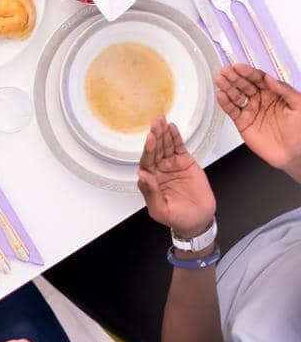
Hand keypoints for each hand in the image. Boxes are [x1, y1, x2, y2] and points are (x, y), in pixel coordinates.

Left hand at [136, 118, 215, 237]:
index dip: (148, 150)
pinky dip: (176, 137)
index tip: (150, 140)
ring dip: (163, 133)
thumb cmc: (178, 218)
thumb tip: (142, 176)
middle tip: (155, 124)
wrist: (199, 220)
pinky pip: (178, 148)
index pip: (146, 161)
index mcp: (149, 180)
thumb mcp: (161, 210)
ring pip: (165, 146)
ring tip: (162, 121)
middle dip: (155, 136)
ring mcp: (171, 165)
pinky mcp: (184, 163)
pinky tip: (172, 128)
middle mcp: (158, 170)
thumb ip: (150, 193)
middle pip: (155, 150)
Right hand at [216, 63, 300, 172]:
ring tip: (220, 80)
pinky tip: (221, 95)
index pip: (259, 79)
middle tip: (226, 71)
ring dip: (227, 87)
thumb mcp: (299, 107)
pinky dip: (225, 103)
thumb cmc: (300, 132)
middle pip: (244, 85)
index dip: (249, 72)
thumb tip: (271, 79)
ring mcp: (250, 110)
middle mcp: (261, 100)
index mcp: (274, 94)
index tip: (240, 67)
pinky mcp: (242, 122)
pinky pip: (231, 110)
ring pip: (236, 95)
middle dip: (234, 77)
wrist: (294, 154)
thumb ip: (286, 91)